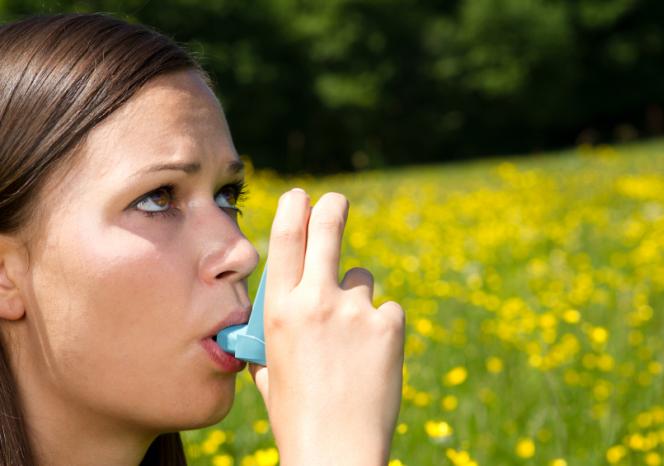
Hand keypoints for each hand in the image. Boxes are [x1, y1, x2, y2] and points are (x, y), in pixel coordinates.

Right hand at [249, 188, 404, 465]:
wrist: (336, 453)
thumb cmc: (297, 416)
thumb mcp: (270, 372)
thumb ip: (272, 339)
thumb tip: (276, 322)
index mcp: (280, 310)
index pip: (286, 239)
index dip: (294, 209)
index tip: (301, 196)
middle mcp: (316, 301)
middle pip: (328, 229)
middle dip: (332, 207)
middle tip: (337, 201)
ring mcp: (355, 311)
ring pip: (363, 279)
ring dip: (358, 298)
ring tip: (354, 341)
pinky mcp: (388, 326)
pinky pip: (387, 312)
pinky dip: (381, 328)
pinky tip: (374, 360)